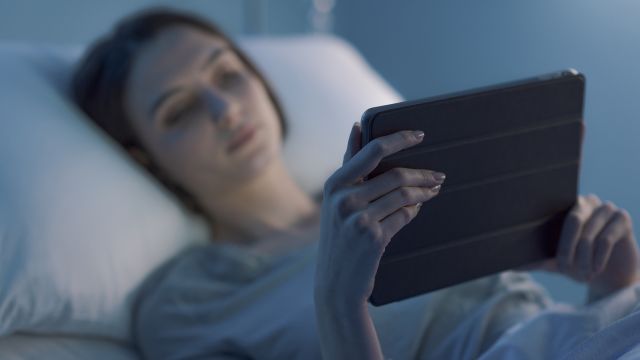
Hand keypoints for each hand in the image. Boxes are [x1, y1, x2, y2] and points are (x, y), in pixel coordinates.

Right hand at [314, 123, 444, 307]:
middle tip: (439, 174)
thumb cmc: (339, 237)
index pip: (371, 150)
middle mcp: (343, 198)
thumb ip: (349, 167)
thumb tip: (357, 127)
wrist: (336, 283)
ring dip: (425, 191)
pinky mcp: (373, 237)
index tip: (420, 135)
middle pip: (394, 175)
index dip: (399, 139)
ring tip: (436, 189)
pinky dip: (415, 210)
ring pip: (403, 195)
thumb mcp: (336, 201)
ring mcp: (358, 218)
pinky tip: (420, 208)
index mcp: (334, 184)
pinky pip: (404, 215)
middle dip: (422, 173)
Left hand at [519, 194, 639, 298]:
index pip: (553, 209)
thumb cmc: (578, 264)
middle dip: (566, 249)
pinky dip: (598, 258)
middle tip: (565, 269)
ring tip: (582, 275)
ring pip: (588, 234)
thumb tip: (510, 265)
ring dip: (583, 258)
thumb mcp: (555, 264)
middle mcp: (586, 201)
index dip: (548, 226)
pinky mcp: (622, 218)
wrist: (610, 276)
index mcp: (565, 206)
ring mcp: (606, 207)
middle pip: (572, 220)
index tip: (542, 239)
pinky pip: (605, 239)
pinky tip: (595, 270)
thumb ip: (536, 261)